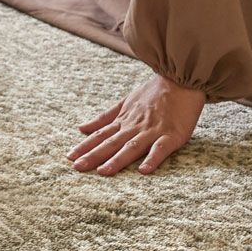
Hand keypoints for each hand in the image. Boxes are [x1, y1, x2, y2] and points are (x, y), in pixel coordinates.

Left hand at [66, 73, 205, 175]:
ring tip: (103, 171)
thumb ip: (104, 118)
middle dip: (94, 155)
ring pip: (132, 147)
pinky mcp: (172, 135)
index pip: (100, 135)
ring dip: (117, 159)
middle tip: (77, 167)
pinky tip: (143, 170)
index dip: (85, 146)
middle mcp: (135, 127)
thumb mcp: (124, 102)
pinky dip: (152, 158)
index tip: (69, 157)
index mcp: (124, 121)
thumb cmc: (154, 93)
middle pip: (111, 143)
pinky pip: (161, 148)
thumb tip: (81, 128)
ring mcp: (153, 131)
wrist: (181, 78)